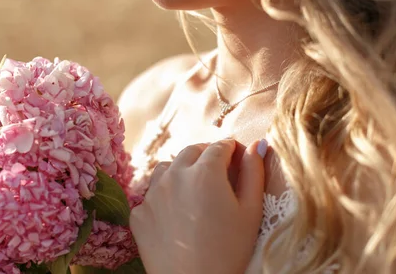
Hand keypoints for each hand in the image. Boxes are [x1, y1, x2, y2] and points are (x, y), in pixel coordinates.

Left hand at [130, 139, 267, 273]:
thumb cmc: (229, 251)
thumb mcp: (251, 211)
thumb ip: (253, 173)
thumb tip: (257, 144)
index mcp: (205, 171)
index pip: (220, 146)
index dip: (232, 148)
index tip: (238, 156)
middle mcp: (174, 175)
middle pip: (191, 152)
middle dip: (207, 155)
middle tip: (219, 169)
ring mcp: (152, 194)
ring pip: (167, 168)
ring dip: (181, 170)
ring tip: (195, 188)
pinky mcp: (139, 214)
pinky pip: (151, 195)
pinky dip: (164, 196)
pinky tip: (176, 213)